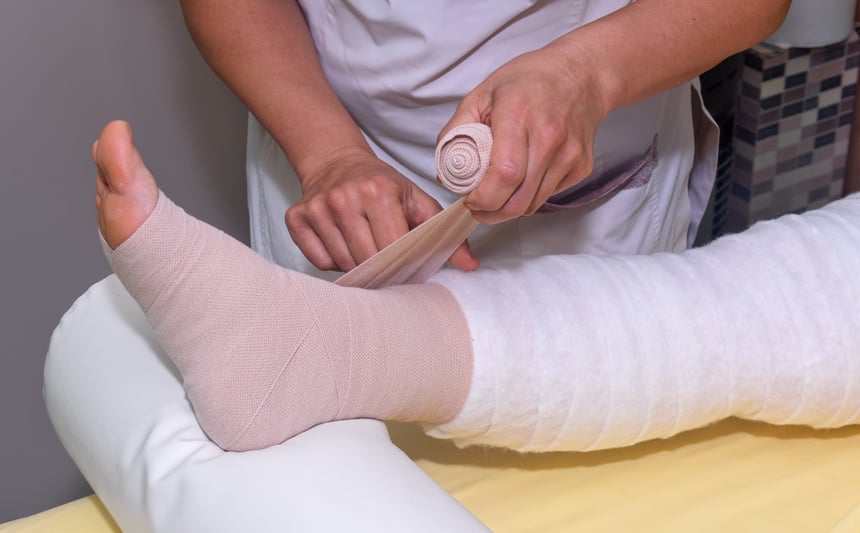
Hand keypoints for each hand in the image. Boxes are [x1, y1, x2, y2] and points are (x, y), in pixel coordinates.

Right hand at [286, 147, 478, 271]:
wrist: (336, 161)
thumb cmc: (381, 184)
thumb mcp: (416, 199)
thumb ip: (443, 232)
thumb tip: (471, 265)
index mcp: (377, 192)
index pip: (392, 248)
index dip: (402, 262)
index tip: (406, 262)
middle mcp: (343, 198)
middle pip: (367, 260)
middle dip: (381, 267)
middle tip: (387, 260)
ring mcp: (317, 208)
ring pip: (342, 263)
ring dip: (357, 264)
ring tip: (364, 245)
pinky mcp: (296, 218)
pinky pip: (319, 261)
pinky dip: (333, 260)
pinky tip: (342, 242)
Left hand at [440, 43, 608, 223]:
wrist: (581, 74)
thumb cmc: (531, 80)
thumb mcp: (483, 93)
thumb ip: (458, 130)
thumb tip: (445, 170)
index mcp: (519, 115)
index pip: (503, 174)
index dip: (483, 198)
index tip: (470, 199)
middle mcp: (549, 137)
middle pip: (518, 200)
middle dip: (492, 212)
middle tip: (478, 205)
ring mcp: (569, 154)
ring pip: (532, 205)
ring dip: (510, 207)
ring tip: (498, 192)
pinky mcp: (581, 166)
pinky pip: (549, 196)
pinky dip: (531, 195)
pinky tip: (525, 177)